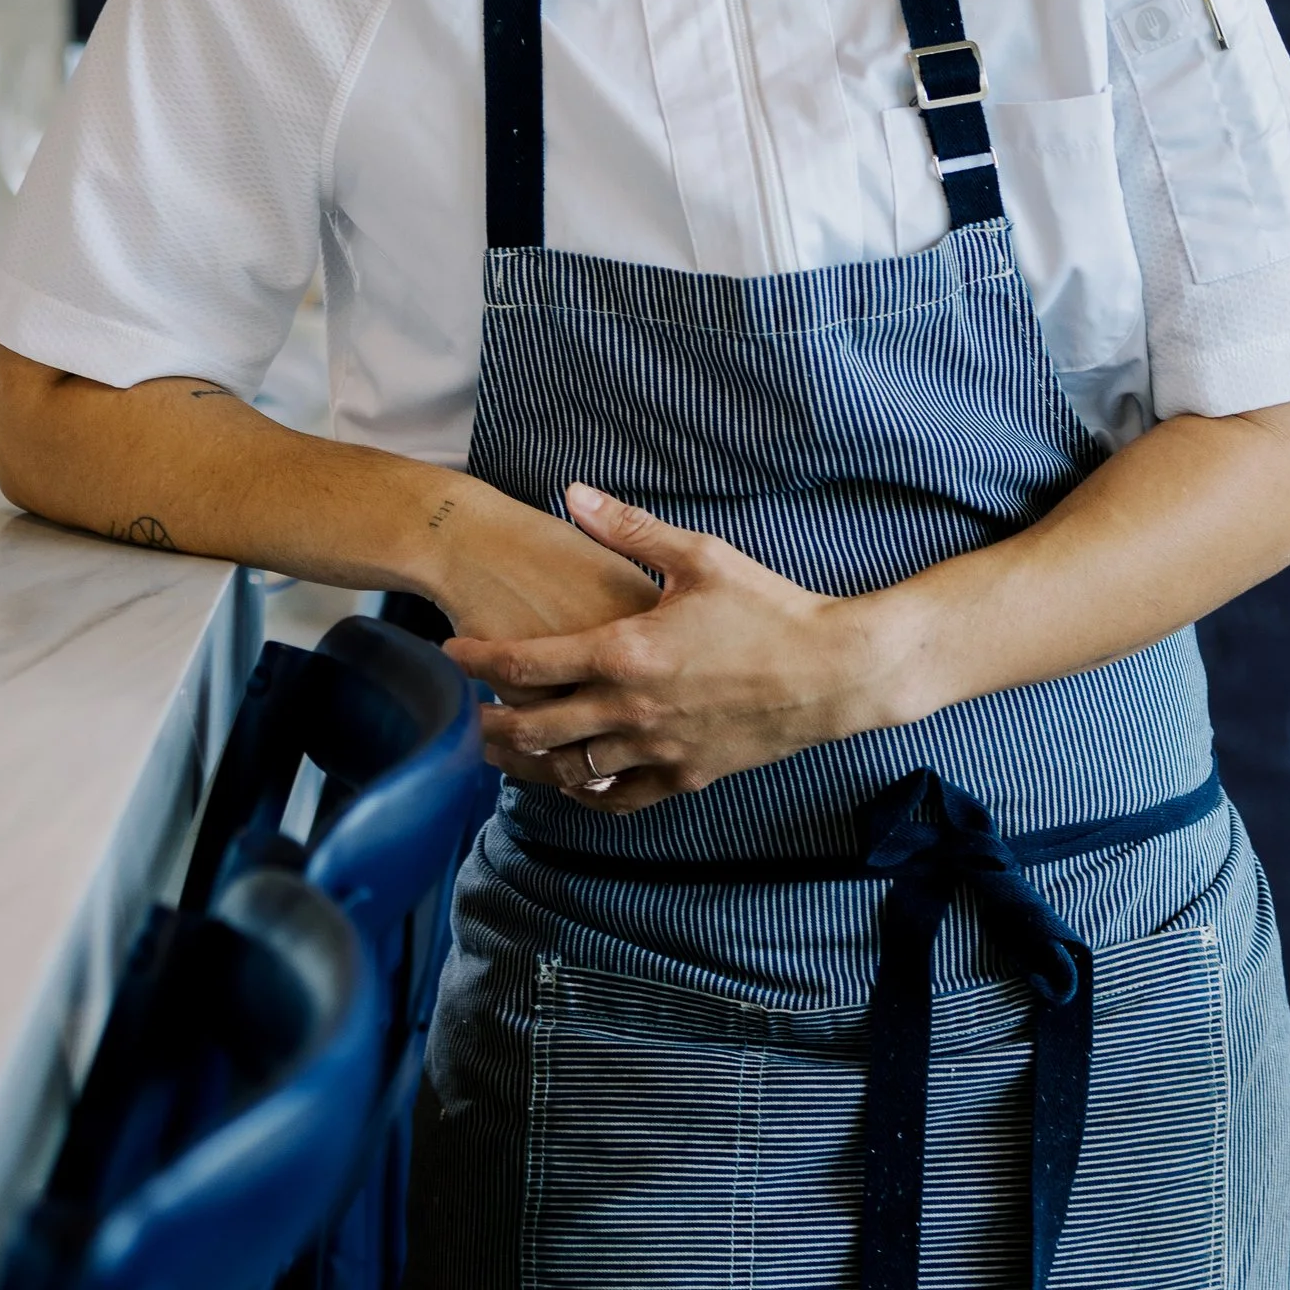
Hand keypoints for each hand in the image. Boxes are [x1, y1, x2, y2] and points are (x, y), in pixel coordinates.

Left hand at [442, 484, 902, 813]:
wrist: (834, 672)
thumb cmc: (770, 607)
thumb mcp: (699, 555)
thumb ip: (630, 527)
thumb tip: (572, 492)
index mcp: (626, 651)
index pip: (527, 663)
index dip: (481, 660)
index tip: (454, 652)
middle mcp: (632, 708)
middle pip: (534, 727)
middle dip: (491, 721)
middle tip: (469, 712)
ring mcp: (659, 749)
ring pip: (570, 769)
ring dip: (529, 761)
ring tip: (506, 749)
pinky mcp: (687, 775)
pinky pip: (620, 797)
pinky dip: (585, 791)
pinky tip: (573, 779)